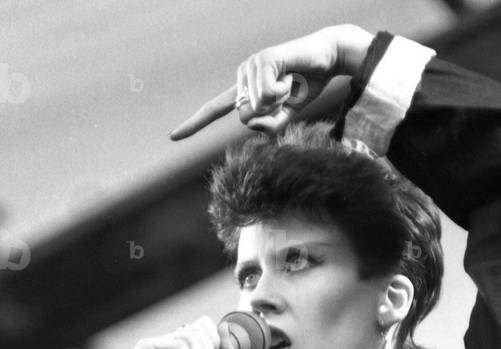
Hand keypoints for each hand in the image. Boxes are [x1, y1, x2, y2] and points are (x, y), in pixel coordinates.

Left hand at [169, 24, 372, 138]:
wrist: (327, 60)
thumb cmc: (307, 85)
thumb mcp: (287, 115)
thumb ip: (269, 126)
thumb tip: (250, 122)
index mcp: (244, 90)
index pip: (215, 109)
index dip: (195, 123)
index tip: (172, 137)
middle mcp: (243, 76)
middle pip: (244, 117)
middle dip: (270, 115)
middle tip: (287, 97)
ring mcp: (251, 66)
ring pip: (255, 107)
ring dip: (280, 102)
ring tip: (291, 83)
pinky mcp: (263, 60)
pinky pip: (266, 94)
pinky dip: (283, 92)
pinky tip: (290, 76)